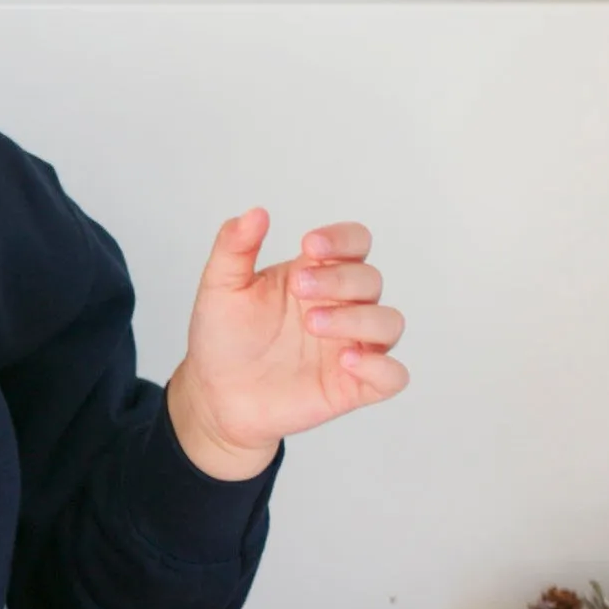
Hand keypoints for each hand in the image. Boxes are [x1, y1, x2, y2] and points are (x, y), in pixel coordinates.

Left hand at [167, 213, 408, 476]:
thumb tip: (255, 212)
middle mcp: (342, 306)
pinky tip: (346, 360)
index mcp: (318, 274)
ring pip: (389, 323)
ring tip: (314, 324)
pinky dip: (380, 366)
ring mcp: (351, 346)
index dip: (342, 239)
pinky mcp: (353, 386)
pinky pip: (393, 376)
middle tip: (299, 290)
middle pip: (370, 280)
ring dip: (358, 318)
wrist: (216, 396)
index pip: (355, 243)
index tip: (309, 246)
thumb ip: (234, 246)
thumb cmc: (225, 339)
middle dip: (339, 280)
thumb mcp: (220, 287)